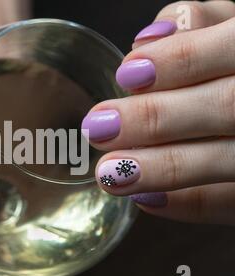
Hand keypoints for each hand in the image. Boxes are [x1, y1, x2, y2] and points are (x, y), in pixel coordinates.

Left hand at [81, 1, 234, 223]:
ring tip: (110, 173)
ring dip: (165, 168)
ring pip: (230, 159)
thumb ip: (196, 25)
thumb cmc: (234, 61)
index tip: (127, 74)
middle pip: (227, 107)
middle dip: (157, 118)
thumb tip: (145, 43)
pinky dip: (192, 205)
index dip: (181, 61)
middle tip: (99, 128)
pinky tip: (147, 199)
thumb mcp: (229, 28)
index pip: (233, 48)